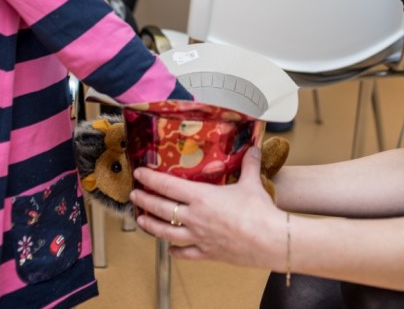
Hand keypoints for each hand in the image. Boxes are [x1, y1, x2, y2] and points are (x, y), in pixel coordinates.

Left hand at [130, 146, 284, 269]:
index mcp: (201, 197)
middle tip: (134, 194)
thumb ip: (249, 165)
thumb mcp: (252, 183)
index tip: (139, 173)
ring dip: (151, 226)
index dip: (150, 178)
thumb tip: (253, 149)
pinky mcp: (207, 253)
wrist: (269, 240)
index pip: (167, 185)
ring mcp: (198, 237)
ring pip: (165, 233)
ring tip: (141, 221)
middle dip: (144, 200)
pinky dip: (175, 252)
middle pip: (160, 208)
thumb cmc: (259, 212)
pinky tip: (171, 250)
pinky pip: (185, 254)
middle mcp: (194, 218)